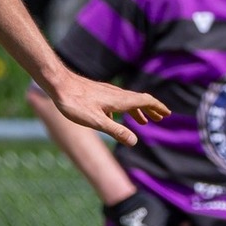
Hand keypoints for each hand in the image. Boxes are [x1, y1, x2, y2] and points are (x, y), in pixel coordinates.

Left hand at [52, 73, 168, 146]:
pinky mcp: (98, 93)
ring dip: (138, 110)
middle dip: (151, 110)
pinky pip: (117, 101)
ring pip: (128, 101)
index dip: (158, 107)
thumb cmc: (75, 103)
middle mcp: (117, 94)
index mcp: (121, 100)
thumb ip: (116, 131)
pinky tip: (115, 118)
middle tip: (160, 118)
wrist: (57, 84)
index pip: (146, 101)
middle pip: (140, 100)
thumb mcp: (97, 121)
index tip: (167, 113)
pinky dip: (124, 109)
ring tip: (143, 121)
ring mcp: (107, 92)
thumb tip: (134, 142)